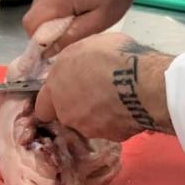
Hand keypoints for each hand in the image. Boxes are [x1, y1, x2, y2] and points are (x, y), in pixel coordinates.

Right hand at [22, 0, 141, 54]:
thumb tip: (48, 52)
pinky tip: (74, 4)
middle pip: (33, 15)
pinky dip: (54, 5)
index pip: (31, 24)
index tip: (55, 46)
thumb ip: (71, 37)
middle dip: (47, 28)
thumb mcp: (100, 21)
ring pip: (38, 5)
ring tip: (75, 15)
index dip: (40, 40)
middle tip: (71, 30)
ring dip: (51, 16)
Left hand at [34, 32, 174, 141]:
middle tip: (96, 89)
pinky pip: (111, 127)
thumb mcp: (85, 46)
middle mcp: (68, 114)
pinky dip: (117, 119)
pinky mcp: (113, 138)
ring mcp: (90, 129)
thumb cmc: (111, 56)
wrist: (142, 83)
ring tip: (117, 96)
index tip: (65, 91)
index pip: (42, 107)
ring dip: (97, 113)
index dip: (53, 100)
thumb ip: (73, 63)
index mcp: (56, 90)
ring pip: (89, 123)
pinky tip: (129, 105)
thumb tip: (77, 68)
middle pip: (67, 115)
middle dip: (77, 106)